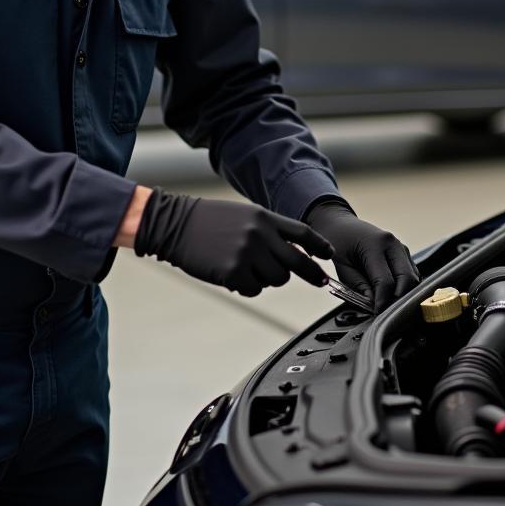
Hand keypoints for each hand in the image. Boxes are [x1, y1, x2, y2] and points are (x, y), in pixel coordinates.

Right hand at [134, 188, 334, 296]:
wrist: (174, 224)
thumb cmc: (208, 221)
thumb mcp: (244, 216)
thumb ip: (268, 231)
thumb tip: (294, 252)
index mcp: (264, 217)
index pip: (302, 233)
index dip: (319, 245)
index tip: (330, 255)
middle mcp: (260, 234)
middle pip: (296, 261)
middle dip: (310, 273)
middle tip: (320, 281)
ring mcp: (248, 254)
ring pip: (276, 279)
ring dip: (266, 279)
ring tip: (245, 266)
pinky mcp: (234, 272)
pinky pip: (254, 289)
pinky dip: (247, 286)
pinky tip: (231, 274)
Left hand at [305, 199, 419, 310]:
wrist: (341, 224)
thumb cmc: (338, 243)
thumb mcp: (342, 267)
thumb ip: (358, 286)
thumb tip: (375, 305)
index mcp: (374, 245)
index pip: (386, 281)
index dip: (383, 302)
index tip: (377, 314)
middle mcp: (393, 244)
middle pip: (407, 279)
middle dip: (398, 299)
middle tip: (384, 312)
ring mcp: (401, 247)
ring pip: (413, 278)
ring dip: (402, 293)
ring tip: (385, 302)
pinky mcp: (404, 252)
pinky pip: (411, 274)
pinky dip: (404, 286)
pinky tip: (389, 292)